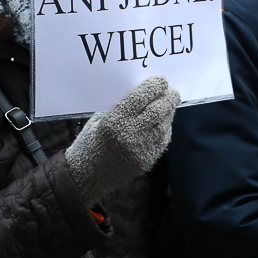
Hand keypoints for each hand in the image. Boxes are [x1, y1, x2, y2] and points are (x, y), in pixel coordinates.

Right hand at [65, 76, 181, 204]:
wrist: (86, 177)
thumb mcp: (98, 120)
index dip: (154, 86)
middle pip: (158, 110)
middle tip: (171, 90)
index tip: (161, 79)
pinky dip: (165, 127)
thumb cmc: (89, 144)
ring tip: (167, 103)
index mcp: (114, 121)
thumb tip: (143, 92)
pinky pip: (163, 139)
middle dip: (169, 97)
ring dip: (168, 111)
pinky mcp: (147, 160)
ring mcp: (141, 149)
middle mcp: (129, 135)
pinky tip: (162, 121)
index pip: (141, 97)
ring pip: (164, 124)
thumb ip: (119, 107)